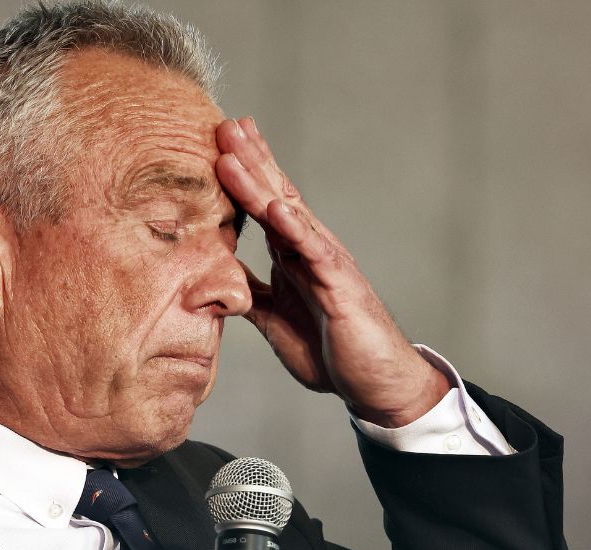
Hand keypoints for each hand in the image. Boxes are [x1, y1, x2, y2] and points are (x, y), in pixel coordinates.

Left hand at [215, 117, 449, 427]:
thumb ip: (250, 293)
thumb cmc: (330, 350)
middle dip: (250, 160)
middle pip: (275, 195)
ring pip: (289, 214)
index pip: (264, 205)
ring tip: (235, 152)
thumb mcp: (274, 319)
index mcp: (293, 255)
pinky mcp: (340, 286)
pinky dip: (295, 228)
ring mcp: (326, 263)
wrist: (374, 383)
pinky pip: (315, 252)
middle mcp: (310, 249)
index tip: (219, 142)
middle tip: (225, 124)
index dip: (244, 174)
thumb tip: (216, 277)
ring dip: (259, 182)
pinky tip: (276, 207)